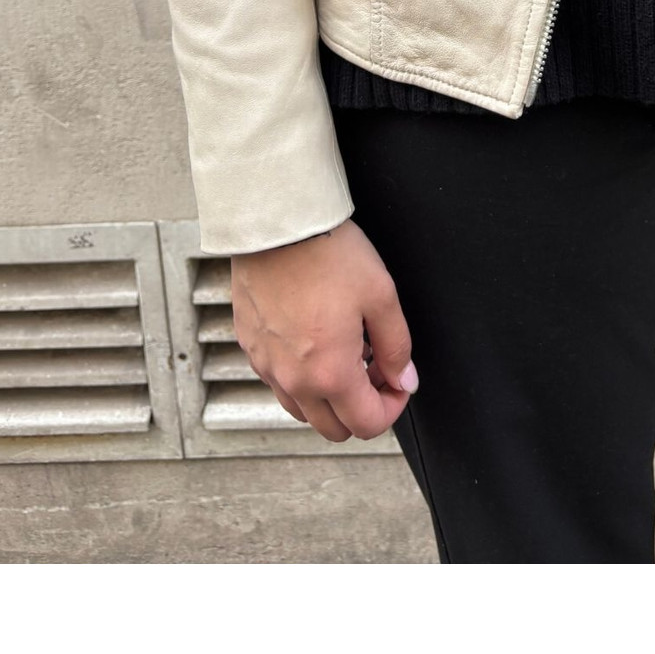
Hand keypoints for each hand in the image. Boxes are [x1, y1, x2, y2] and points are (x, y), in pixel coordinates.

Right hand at [230, 219, 416, 440]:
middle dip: (361, 408)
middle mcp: (293, 380)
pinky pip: (279, 382)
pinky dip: (302, 377)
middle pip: (333, 429)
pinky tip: (316, 340)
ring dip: (329, 397)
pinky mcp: (251, 347)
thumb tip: (404, 379)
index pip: (367, 425)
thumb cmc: (329, 254)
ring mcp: (267, 366)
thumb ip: (397, 346)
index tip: (399, 381)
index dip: (392, 407)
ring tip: (346, 353)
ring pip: (303, 410)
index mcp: (330, 373)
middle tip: (376, 368)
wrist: (278, 224)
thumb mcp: (381, 295)